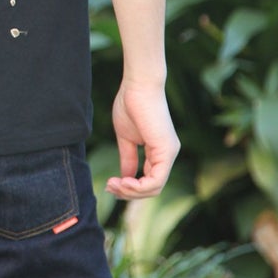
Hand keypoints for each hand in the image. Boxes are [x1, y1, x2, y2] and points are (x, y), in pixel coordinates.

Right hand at [106, 79, 179, 199]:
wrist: (137, 84)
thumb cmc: (131, 104)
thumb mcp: (126, 138)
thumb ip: (128, 158)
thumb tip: (125, 178)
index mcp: (159, 152)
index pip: (148, 181)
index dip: (129, 188)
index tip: (109, 184)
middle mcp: (167, 155)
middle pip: (152, 189)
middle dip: (128, 193)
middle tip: (109, 187)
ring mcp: (169, 153)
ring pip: (154, 188)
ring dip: (132, 191)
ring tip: (114, 184)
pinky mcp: (166, 150)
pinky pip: (156, 180)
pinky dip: (139, 186)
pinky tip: (124, 182)